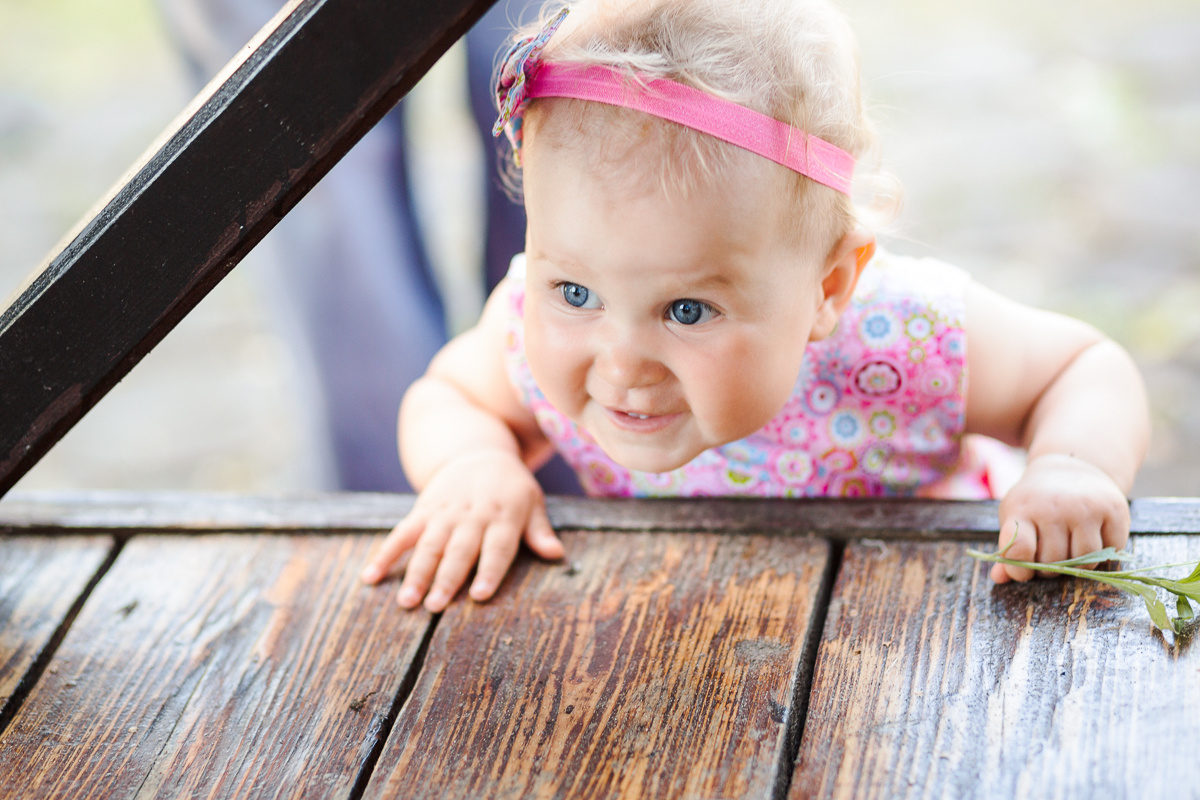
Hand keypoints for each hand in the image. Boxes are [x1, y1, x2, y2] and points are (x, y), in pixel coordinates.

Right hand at [360, 451, 563, 610]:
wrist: (479, 452)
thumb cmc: (511, 487)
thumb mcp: (532, 502)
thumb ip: (540, 531)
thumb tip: (557, 554)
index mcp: (503, 516)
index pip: (497, 548)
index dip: (488, 571)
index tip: (479, 594)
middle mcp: (472, 515)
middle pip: (458, 550)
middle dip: (446, 579)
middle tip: (435, 606)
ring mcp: (444, 513)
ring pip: (428, 545)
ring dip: (415, 573)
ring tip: (407, 601)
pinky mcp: (422, 510)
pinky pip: (401, 533)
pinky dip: (385, 555)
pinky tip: (370, 578)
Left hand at [992, 454, 1130, 582]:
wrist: (1071, 468)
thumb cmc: (1037, 502)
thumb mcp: (1016, 518)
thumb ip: (1009, 550)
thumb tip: (999, 579)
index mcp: (1022, 509)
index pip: (1018, 548)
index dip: (1019, 569)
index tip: (1023, 573)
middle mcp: (1054, 506)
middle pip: (1054, 562)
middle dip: (1051, 569)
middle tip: (1050, 557)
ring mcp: (1086, 507)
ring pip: (1086, 561)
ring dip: (1080, 565)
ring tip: (1071, 549)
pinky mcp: (1114, 509)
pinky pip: (1112, 551)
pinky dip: (1105, 553)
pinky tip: (1094, 537)